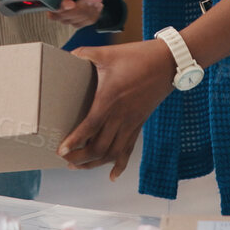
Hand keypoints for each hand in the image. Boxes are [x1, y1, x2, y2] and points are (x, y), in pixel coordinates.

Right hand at [48, 0, 122, 28]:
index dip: (60, 6)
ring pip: (73, 20)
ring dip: (87, 13)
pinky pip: (83, 20)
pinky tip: (97, 4)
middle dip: (78, 10)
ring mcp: (73, 0)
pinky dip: (92, 15)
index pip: (51, 1)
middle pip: (62, 15)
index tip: (71, 3)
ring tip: (96, 0)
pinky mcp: (83, 6)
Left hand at [58, 40, 175, 179]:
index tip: (61, 150)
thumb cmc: (138, 56)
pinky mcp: (139, 124)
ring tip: (79, 166)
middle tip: (65, 159)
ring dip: (94, 164)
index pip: (88, 128)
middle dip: (80, 158)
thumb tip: (65, 56)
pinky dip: (120, 165)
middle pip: (98, 147)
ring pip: (112, 153)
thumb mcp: (106, 53)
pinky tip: (112, 176)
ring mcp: (131, 123)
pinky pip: (129, 150)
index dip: (74, 142)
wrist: (168, 62)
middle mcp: (120, 116)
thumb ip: (84, 54)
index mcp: (109, 100)